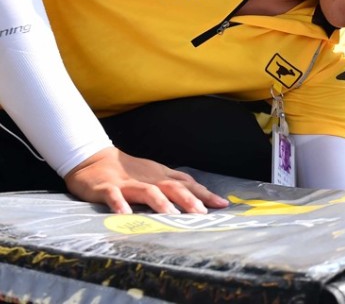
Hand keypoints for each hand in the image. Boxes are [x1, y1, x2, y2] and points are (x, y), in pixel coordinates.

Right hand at [64, 147, 228, 213]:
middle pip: (173, 187)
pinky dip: (120, 204)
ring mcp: (128, 183)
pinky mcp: (107, 187)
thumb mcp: (155, 175)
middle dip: (188, 200)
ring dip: (160, 203)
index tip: (222, 204)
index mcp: (161, 176)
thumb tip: (200, 199)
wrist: (93, 158)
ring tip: (171, 216)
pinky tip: (125, 214)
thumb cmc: (129, 171)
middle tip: (201, 213)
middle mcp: (149, 178)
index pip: (188, 184)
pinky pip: (114, 196)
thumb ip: (174, 185)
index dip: (205, 194)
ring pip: (147, 191)